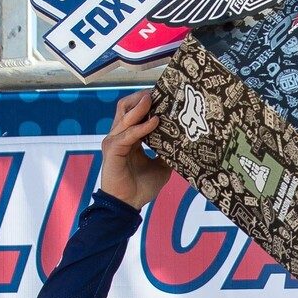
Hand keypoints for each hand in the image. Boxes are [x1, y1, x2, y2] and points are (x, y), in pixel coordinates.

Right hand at [96, 90, 172, 209]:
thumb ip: (167, 152)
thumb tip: (184, 141)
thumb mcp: (161, 166)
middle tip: (160, 92)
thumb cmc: (141, 187)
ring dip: (141, 106)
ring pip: (125, 115)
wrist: (127, 205)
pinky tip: (156, 122)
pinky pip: (128, 134)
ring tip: (155, 99)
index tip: (165, 94)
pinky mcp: (113, 149)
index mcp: (128, 137)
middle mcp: (119, 135)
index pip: (134, 112)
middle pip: (126, 107)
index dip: (147, 101)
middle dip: (141, 97)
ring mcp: (114, 141)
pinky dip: (142, 127)